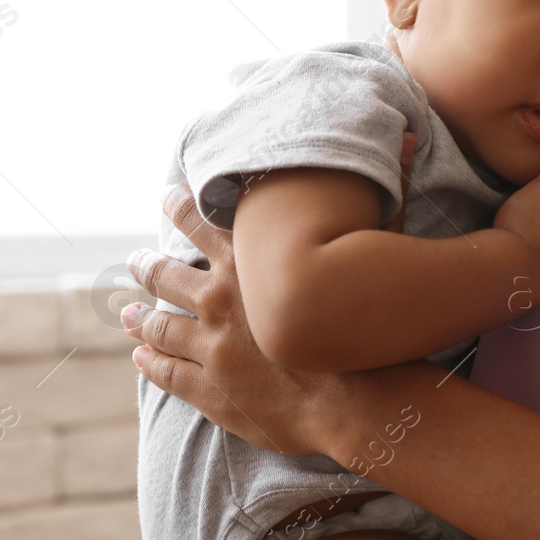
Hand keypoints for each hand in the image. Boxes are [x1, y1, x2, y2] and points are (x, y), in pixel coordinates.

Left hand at [122, 132, 418, 452]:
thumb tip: (413, 138)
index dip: (182, 207)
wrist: (356, 400)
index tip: (168, 195)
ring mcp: (211, 348)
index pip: (203, 223)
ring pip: (162, 326)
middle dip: (149, 265)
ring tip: (126, 312)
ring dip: (141, 317)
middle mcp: (220, 300)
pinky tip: (140, 359)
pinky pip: (171, 373)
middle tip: (133, 258)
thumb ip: (392, 191)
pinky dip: (152, 364)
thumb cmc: (368, 324)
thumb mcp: (385, 244)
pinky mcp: (212, 390)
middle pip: (170, 275)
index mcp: (249, 262)